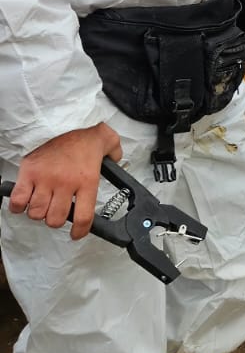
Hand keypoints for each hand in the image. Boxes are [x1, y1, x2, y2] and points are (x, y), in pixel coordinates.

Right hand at [8, 123, 122, 238]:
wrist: (64, 119)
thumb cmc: (83, 135)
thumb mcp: (107, 146)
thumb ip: (115, 156)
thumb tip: (117, 162)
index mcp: (87, 180)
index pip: (84, 217)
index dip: (79, 231)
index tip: (76, 234)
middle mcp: (66, 182)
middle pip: (55, 219)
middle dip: (55, 219)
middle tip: (57, 210)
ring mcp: (45, 178)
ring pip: (37, 213)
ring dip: (39, 212)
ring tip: (43, 203)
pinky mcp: (28, 172)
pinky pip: (18, 200)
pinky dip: (18, 205)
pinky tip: (25, 200)